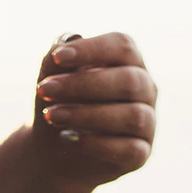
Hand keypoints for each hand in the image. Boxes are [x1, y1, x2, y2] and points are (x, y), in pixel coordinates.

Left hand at [31, 31, 157, 189]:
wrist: (54, 149)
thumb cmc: (58, 103)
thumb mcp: (51, 78)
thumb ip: (56, 57)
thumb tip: (71, 38)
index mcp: (129, 61)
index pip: (122, 46)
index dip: (91, 50)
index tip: (57, 58)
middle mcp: (145, 89)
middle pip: (128, 80)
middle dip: (82, 85)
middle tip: (44, 90)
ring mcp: (147, 122)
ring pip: (131, 116)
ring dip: (86, 115)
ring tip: (52, 116)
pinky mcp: (141, 154)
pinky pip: (129, 149)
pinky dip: (95, 144)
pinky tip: (67, 138)